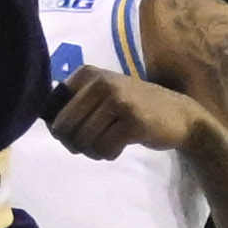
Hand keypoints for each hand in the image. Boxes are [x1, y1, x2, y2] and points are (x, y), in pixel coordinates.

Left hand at [42, 66, 203, 165]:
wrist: (179, 115)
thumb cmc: (134, 107)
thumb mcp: (102, 95)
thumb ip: (74, 103)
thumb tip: (47, 123)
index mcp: (87, 73)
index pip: (52, 108)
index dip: (60, 127)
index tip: (79, 130)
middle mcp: (100, 82)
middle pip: (64, 127)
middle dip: (74, 143)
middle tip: (90, 145)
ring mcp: (118, 100)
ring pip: (83, 141)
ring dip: (92, 151)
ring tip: (107, 145)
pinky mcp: (132, 121)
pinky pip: (104, 149)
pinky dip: (108, 154)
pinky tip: (119, 146)